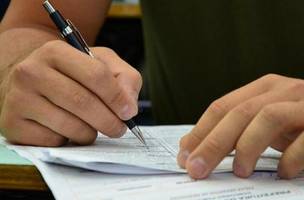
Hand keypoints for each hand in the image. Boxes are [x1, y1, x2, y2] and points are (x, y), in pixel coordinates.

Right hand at [0, 40, 141, 145]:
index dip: (117, 97)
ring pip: (70, 126)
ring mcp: (19, 99)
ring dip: (90, 133)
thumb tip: (129, 107)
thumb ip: (124, 78)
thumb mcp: (100, 64)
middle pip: (83, 102)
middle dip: (109, 121)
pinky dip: (68, 141)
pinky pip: (53, 141)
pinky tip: (66, 130)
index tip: (128, 112)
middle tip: (119, 129)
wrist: (30, 83)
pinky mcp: (13, 124)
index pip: (96, 75)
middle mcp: (31, 72)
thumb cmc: (71, 74)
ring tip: (92, 128)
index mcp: (55, 52)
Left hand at [177, 74, 303, 178]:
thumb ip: (235, 130)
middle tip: (196, 170)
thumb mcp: (264, 122)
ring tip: (239, 171)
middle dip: (212, 143)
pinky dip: (291, 157)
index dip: (199, 132)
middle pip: (238, 114)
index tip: (184, 157)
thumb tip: (193, 147)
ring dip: (247, 146)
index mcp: (261, 89)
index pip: (221, 107)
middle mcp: (281, 90)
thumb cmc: (298, 122)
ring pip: (266, 117)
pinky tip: (283, 173)